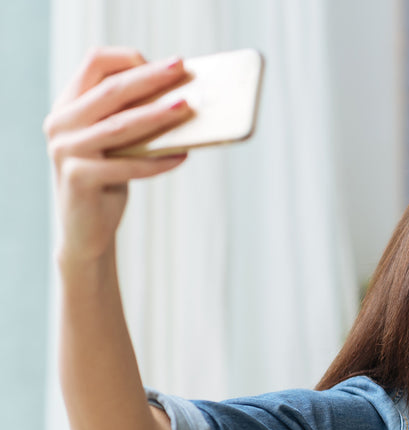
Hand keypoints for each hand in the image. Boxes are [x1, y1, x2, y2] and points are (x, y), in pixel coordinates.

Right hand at [44, 47, 192, 263]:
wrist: (87, 230)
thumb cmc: (110, 180)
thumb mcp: (119, 143)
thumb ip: (133, 118)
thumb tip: (184, 98)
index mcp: (68, 105)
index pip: (94, 63)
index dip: (130, 59)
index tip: (168, 65)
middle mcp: (60, 122)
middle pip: (110, 89)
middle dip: (150, 77)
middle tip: (182, 69)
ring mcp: (65, 150)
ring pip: (119, 125)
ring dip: (157, 115)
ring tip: (187, 108)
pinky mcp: (78, 177)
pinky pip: (126, 165)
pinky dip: (157, 161)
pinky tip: (182, 156)